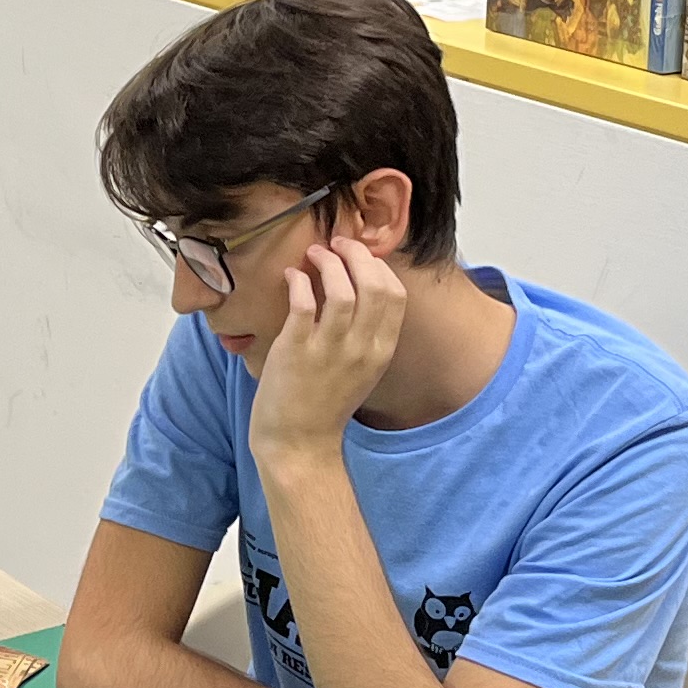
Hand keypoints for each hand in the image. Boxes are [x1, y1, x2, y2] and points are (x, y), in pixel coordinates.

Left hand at [247, 234, 404, 465]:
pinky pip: (303, 303)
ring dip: (328, 262)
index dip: (378, 267)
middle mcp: (361, 348)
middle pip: (374, 285)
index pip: (395, 295)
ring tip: (314, 254)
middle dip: (356, 255)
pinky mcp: (296, 351)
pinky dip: (298, 281)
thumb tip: (359, 287)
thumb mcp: (362, 369)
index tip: (359, 257)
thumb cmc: (326, 403)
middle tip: (337, 244)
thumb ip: (367, 334)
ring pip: (341, 290)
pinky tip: (292, 276)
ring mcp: (329, 350)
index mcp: (381, 351)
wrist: (299, 443)